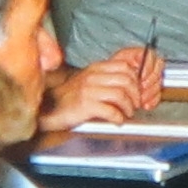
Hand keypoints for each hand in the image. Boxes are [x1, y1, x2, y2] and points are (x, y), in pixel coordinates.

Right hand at [38, 48, 156, 131]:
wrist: (49, 109)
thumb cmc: (70, 98)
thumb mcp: (88, 81)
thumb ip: (106, 79)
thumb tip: (130, 84)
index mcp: (95, 69)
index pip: (125, 67)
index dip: (136, 80)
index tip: (137, 91)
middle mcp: (92, 76)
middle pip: (127, 80)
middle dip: (136, 95)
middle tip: (135, 105)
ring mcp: (88, 90)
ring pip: (121, 95)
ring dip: (129, 107)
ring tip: (127, 114)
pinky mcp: (85, 105)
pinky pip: (111, 111)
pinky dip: (118, 118)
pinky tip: (117, 121)